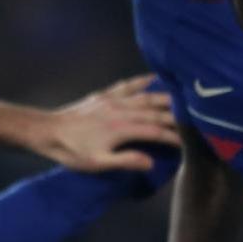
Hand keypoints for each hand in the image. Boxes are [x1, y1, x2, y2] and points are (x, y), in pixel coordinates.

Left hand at [29, 76, 180, 171]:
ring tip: (184, 99)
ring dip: (166, 97)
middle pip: (156, 111)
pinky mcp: (104, 96)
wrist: (47, 131)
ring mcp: (113, 100)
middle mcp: (121, 110)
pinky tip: (153, 78)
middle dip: (177, 115)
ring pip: (146, 96)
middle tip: (196, 119)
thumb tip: (151, 163)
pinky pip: (128, 85)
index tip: (189, 142)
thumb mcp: (97, 163)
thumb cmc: (71, 151)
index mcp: (122, 128)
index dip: (174, 136)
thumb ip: (126, 161)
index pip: (157, 131)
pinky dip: (143, 81)